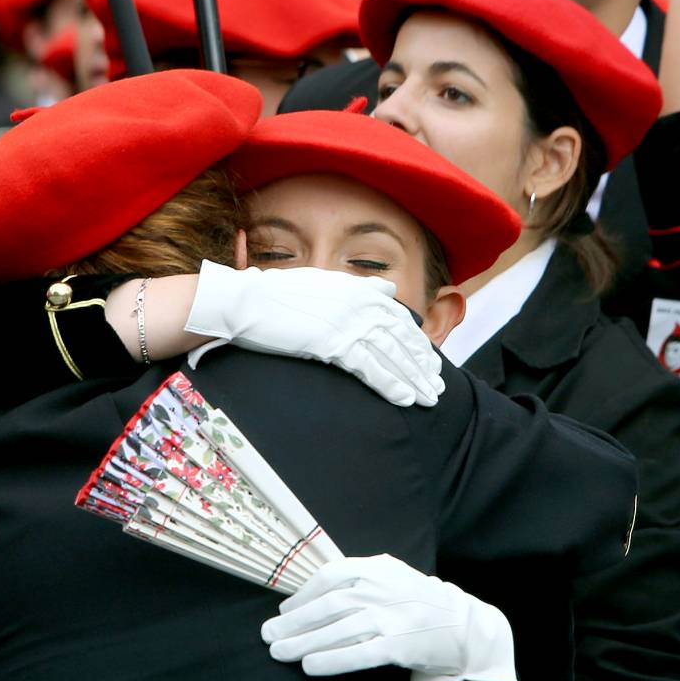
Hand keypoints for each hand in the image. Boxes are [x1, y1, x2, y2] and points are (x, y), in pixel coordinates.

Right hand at [185, 260, 444, 406]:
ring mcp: (348, 322)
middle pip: (401, 338)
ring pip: (392, 355)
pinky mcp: (334, 342)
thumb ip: (358, 287)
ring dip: (413, 379)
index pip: (398, 318)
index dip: (416, 343)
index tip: (428, 362)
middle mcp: (359, 303)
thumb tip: (386, 288)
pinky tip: (404, 399)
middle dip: (421, 365)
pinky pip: (371, 368)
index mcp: (358, 289)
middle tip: (435, 386)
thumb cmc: (277, 295)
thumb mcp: (323, 281)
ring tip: (427, 398)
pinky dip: (391, 384)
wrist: (244, 302)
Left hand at [261, 554, 514, 680]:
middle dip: (293, 622)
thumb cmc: (420, 602)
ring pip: (337, 630)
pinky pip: (358, 653)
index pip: (330, 577)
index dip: (302, 595)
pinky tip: (311, 666)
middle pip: (327, 606)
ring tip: (279, 652)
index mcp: (377, 567)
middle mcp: (381, 589)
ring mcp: (391, 617)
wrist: (465, 625)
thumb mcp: (392, 576)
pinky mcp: (399, 645)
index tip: (283, 611)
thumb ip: (359, 578)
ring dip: (303, 643)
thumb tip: (313, 594)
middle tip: (268, 635)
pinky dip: (331, 660)